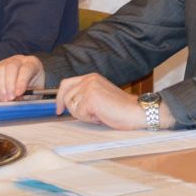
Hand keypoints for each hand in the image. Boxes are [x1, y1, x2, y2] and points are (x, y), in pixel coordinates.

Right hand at [0, 55, 44, 100]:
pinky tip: (0, 95)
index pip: (26, 69)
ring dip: (1, 86)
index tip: (18, 93)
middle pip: (12, 67)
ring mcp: (7, 62)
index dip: (21, 81)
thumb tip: (20, 99)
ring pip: (0, 69)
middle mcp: (19, 60)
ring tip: (5, 98)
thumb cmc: (34, 86)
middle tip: (10, 97)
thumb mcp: (36, 90)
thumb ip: (30, 94)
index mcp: (32, 62)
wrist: (28, 82)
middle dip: (10, 84)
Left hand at [57, 73, 172, 129]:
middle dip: (73, 110)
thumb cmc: (120, 108)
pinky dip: (89, 118)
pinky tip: (101, 115)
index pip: (65, 84)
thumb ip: (84, 95)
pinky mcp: (91, 98)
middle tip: (89, 115)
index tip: (59, 110)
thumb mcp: (99, 96)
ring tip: (99, 113)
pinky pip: (79, 113)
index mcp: (91, 77)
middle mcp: (89, 79)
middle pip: (65, 96)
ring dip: (83, 115)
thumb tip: (66, 104)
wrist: (135, 111)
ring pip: (71, 107)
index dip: (59, 98)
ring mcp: (89, 87)